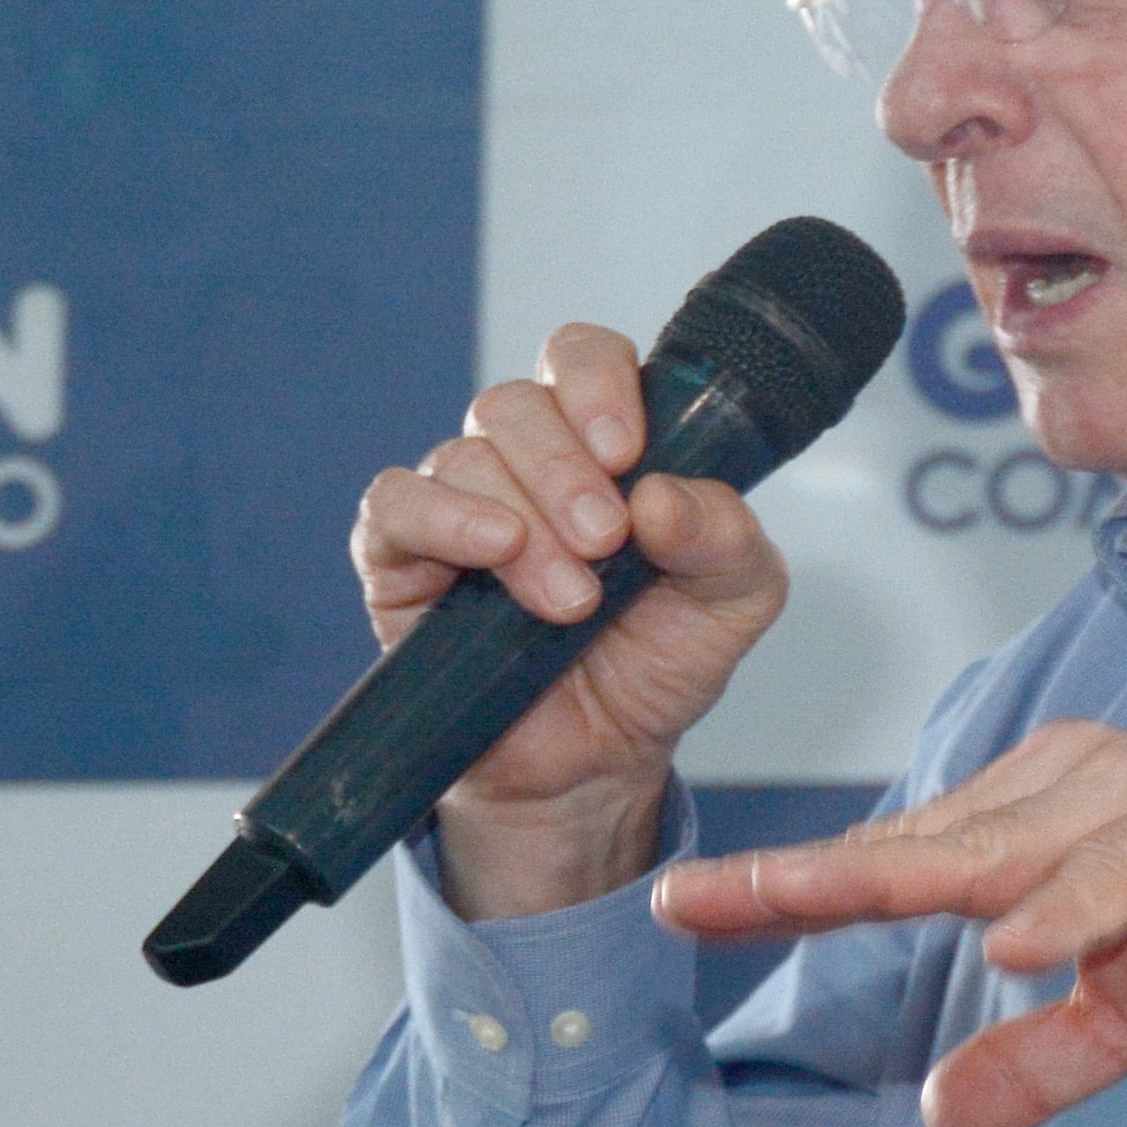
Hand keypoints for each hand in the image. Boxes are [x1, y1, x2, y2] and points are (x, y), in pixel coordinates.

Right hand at [350, 323, 789, 918]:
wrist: (593, 768)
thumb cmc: (652, 668)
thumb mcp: (732, 603)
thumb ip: (727, 537)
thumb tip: (664, 493)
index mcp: (599, 446)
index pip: (581, 358)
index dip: (599, 383)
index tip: (629, 452)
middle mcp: (522, 462)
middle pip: (516, 403)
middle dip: (567, 469)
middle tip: (607, 543)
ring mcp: (456, 506)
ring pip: (466, 455)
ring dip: (526, 519)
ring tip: (571, 600)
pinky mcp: (399, 560)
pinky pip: (394, 504)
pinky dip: (442, 517)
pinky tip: (493, 551)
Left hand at [652, 724, 1126, 1126]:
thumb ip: (1037, 1066)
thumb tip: (941, 1126)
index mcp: (1033, 822)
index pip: (896, 860)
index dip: (794, 886)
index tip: (684, 905)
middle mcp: (1071, 787)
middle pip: (920, 843)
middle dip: (806, 874)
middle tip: (695, 899)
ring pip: (1007, 843)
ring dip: (909, 879)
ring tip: (804, 902)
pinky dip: (1076, 901)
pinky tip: (1016, 942)